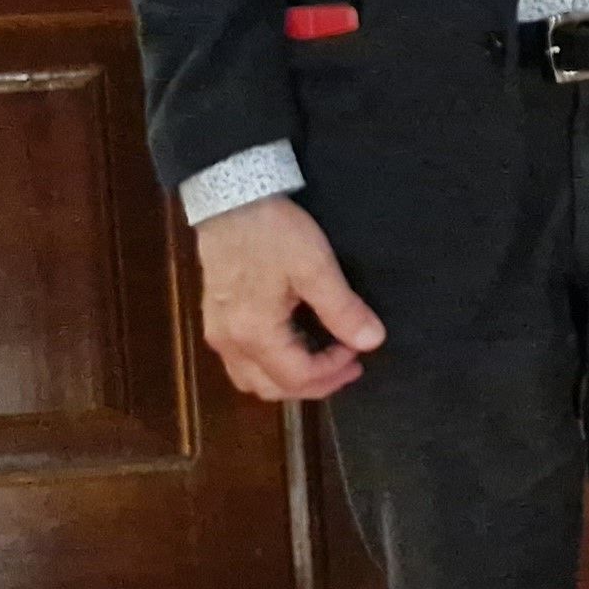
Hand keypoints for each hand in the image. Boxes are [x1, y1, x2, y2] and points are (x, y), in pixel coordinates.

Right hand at [195, 195, 384, 401]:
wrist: (231, 201)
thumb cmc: (273, 233)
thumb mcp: (315, 268)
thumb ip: (343, 308)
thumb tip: (372, 341)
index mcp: (254, 334)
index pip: (297, 377)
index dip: (332, 373)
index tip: (359, 355)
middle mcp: (229, 342)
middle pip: (270, 388)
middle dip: (313, 384)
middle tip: (348, 366)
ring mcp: (218, 332)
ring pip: (251, 379)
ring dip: (288, 379)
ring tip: (324, 360)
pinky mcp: (216, 319)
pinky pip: (240, 362)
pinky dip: (269, 365)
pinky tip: (294, 346)